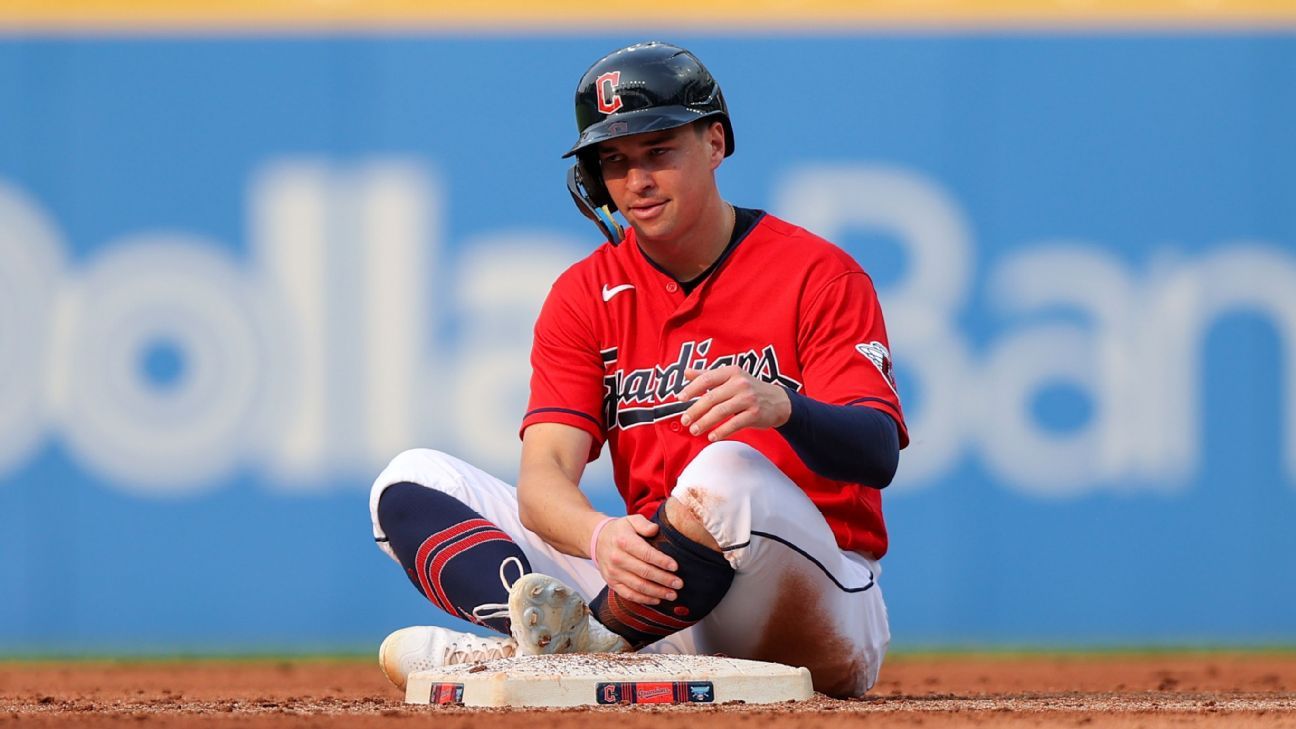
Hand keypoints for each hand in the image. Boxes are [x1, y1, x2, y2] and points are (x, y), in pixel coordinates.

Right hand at [593, 515, 682, 604]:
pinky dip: (644, 599)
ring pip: (638, 586)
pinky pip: (629, 594)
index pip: (646, 554)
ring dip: (657, 592)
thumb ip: (644, 524)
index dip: (662, 561)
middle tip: (679, 583)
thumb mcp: (631, 520)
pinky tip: (657, 599)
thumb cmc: (620, 531)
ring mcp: (613, 573)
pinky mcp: (612, 583)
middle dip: (664, 579)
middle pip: (644, 572)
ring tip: (672, 594)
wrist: (597, 540)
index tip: (675, 567)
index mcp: (624, 541)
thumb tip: (655, 530)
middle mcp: (617, 558)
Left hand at [677, 366, 791, 440]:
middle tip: (685, 420)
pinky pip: (734, 424)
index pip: (707, 379)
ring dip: (704, 422)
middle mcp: (740, 383)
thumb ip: (708, 375)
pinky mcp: (755, 413)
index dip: (692, 389)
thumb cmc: (750, 389)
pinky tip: (711, 436)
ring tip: (694, 430)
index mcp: (732, 372)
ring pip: (720, 412)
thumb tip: (686, 372)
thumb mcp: (731, 377)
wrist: (778, 401)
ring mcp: (748, 398)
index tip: (680, 398)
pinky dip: (721, 431)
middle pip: (711, 398)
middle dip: (695, 410)